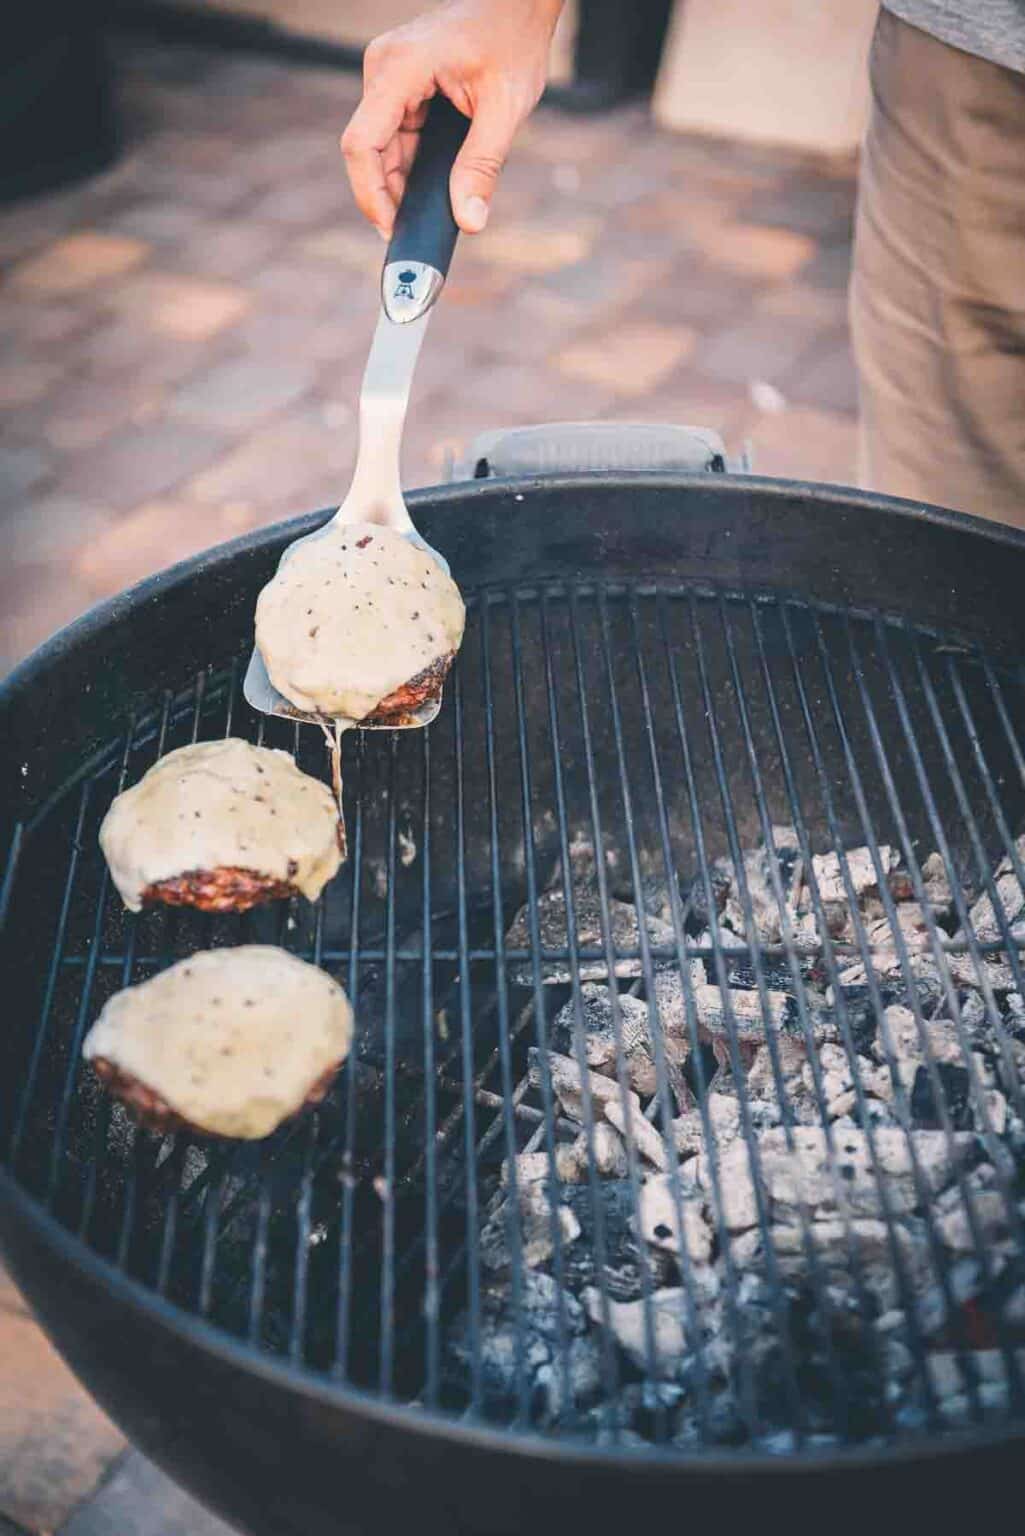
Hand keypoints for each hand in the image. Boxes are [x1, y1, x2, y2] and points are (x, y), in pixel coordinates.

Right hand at [341, 0, 562, 238]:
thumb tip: (469, 220)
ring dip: (403, 180)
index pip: (362, 143)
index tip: (391, 230)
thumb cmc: (513, 40)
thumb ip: (482, 167)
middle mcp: (383, 68)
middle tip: (415, 232)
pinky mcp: (400, 83)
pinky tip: (431, 185)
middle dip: (390, 194)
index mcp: (400, 68)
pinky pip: (395, 133)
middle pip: (368, 149)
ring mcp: (389, 74)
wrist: (518, 4)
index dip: (370, 194)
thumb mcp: (504, 109)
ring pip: (381, 145)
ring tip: (430, 210)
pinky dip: (411, 163)